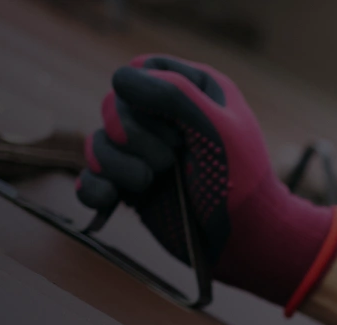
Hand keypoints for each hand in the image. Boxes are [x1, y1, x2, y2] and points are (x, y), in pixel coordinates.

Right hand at [76, 55, 336, 313]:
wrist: (244, 241)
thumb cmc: (242, 184)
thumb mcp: (217, 129)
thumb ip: (174, 95)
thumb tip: (119, 79)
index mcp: (192, 92)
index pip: (141, 69)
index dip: (142, 94)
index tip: (172, 125)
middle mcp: (165, 120)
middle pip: (113, 106)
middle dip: (134, 135)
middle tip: (171, 159)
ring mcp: (145, 154)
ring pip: (98, 142)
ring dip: (119, 164)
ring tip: (150, 182)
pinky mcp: (131, 188)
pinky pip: (92, 178)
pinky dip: (95, 188)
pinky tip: (110, 199)